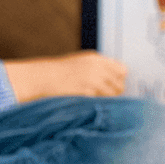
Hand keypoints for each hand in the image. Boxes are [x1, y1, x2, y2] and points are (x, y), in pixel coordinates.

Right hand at [3, 50, 126, 102]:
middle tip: (106, 97)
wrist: (42, 78)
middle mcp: (98, 68)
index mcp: (97, 59)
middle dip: (115, 92)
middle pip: (120, 85)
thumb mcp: (81, 62)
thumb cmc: (59, 72)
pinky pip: (101, 102)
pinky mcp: (87, 93)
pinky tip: (90, 104)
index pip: (122, 70)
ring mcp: (93, 81)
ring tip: (97, 101)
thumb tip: (116, 79)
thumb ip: (99, 68)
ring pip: (113, 95)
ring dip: (107, 100)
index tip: (115, 85)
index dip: (119, 79)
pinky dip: (98, 104)